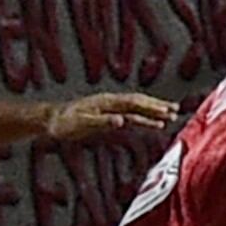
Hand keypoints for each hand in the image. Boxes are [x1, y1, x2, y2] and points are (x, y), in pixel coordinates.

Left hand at [47, 92, 177, 140]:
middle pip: (139, 102)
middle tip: (175, 111)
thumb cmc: (64, 122)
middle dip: (157, 106)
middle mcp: (110, 102)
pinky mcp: (107, 115)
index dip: (151, 107)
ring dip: (152, 111)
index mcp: (107, 102)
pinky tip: (150, 122)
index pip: (134, 103)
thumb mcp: (82, 123)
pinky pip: (129, 115)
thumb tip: (122, 121)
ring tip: (169, 114)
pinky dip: (142, 117)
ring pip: (136, 107)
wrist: (51, 121)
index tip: (166, 111)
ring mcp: (109, 108)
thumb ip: (102, 122)